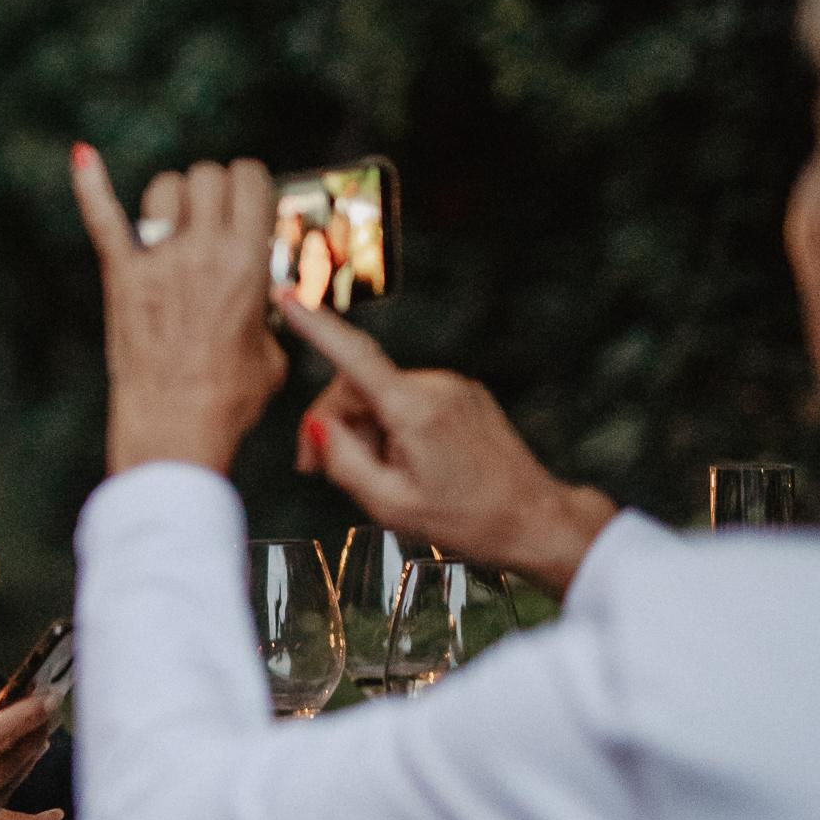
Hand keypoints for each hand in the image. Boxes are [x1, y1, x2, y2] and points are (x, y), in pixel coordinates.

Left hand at [69, 146, 286, 474]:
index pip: (249, 180)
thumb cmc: (230, 398)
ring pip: (164, 188)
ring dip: (173, 197)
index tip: (247, 199)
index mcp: (247, 261)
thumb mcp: (272, 351)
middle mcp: (202, 250)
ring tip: (176, 221)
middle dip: (214, 187)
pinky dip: (91, 184)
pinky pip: (102, 217)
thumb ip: (268, 312)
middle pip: (206, 175)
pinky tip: (83, 156)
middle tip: (213, 214)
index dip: (249, 183)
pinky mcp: (120, 276)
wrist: (175, 426)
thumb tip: (266, 301)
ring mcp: (156, 261)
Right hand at [281, 296, 615, 589]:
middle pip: (356, 387)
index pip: (353, 357)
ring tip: (375, 475)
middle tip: (316, 469)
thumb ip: (345, 463)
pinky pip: (406, 400)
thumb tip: (319, 428)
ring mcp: (452, 387)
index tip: (286, 298)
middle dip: (331, 424)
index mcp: (415, 411)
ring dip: (364, 430)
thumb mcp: (391, 506)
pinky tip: (401, 462)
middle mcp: (434, 386)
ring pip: (379, 395)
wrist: (533, 520)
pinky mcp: (462, 394)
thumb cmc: (467, 520)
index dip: (315, 326)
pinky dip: (390, 425)